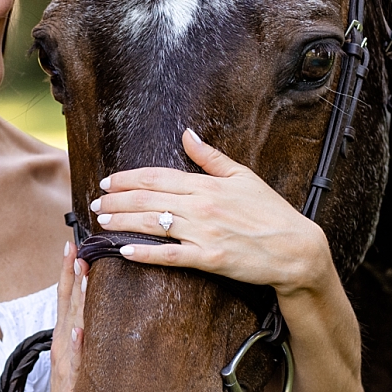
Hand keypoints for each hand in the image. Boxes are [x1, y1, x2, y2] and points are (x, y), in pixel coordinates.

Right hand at [38, 241, 86, 391]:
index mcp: (64, 335)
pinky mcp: (72, 376)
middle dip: (71, 274)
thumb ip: (84, 336)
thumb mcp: (78, 358)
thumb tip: (95, 314)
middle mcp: (63, 341)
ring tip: (82, 274)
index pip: (65, 297)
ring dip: (77, 297)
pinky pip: (76, 358)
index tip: (72, 246)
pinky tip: (80, 330)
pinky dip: (77, 343)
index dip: (67, 271)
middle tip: (78, 248)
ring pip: (72, 322)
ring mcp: (67, 357)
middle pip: (66, 302)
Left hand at [91, 129, 332, 297]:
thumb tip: (188, 134)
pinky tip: (125, 251)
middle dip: (117, 200)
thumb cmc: (271, 212)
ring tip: (101, 221)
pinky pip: (170, 255)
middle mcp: (202, 205)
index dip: (128, 178)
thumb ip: (211, 157)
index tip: (109, 181)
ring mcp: (204, 232)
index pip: (158, 176)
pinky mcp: (210, 258)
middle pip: (148, 198)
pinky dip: (145, 253)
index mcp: (207, 184)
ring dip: (123, 221)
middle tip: (95, 202)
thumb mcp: (243, 176)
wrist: (296, 248)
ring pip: (154, 223)